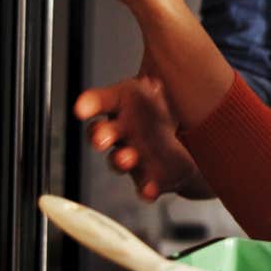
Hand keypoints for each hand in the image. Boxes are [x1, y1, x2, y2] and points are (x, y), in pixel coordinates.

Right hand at [75, 75, 212, 200]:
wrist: (188, 147)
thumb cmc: (160, 116)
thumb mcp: (157, 94)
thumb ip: (153, 86)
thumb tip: (153, 80)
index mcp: (123, 107)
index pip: (102, 101)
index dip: (91, 103)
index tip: (82, 107)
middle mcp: (123, 133)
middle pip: (104, 133)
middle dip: (100, 135)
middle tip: (101, 138)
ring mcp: (134, 157)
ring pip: (120, 160)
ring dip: (120, 159)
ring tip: (127, 157)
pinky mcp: (149, 178)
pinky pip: (144, 186)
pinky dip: (146, 189)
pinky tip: (150, 190)